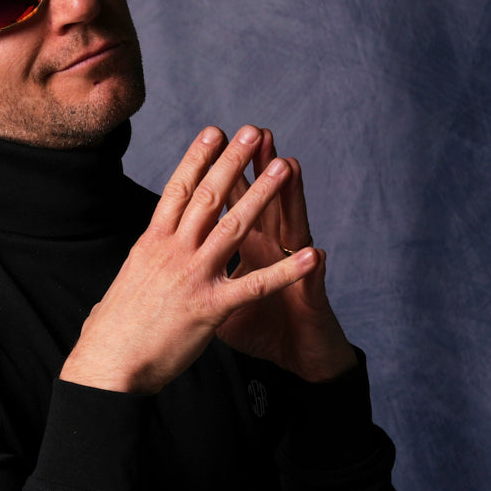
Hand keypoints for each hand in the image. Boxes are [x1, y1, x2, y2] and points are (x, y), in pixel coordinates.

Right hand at [60, 125, 332, 394]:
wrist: (107, 364)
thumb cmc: (111, 331)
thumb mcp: (126, 283)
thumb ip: (143, 264)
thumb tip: (142, 258)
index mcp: (151, 243)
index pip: (177, 191)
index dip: (196, 158)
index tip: (212, 132)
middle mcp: (172, 251)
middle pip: (207, 196)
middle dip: (232, 161)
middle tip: (252, 132)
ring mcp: (192, 276)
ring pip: (233, 226)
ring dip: (262, 194)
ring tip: (284, 167)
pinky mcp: (210, 307)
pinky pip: (255, 285)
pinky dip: (287, 271)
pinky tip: (311, 256)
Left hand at [215, 128, 357, 381]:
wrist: (303, 358)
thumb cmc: (265, 330)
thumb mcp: (225, 300)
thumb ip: (208, 273)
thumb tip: (175, 257)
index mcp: (247, 249)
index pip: (230, 205)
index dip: (221, 174)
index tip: (212, 139)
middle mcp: (271, 253)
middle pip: (260, 204)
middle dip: (255, 170)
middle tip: (253, 132)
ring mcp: (293, 272)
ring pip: (290, 230)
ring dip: (289, 200)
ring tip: (288, 165)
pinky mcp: (307, 302)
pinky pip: (306, 290)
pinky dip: (307, 274)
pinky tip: (315, 254)